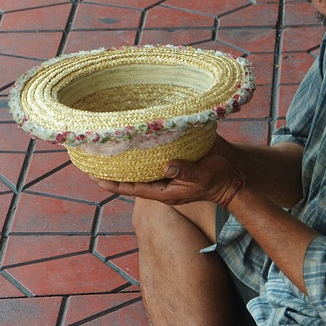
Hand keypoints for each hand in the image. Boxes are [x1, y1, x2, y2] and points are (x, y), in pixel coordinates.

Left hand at [93, 154, 244, 205]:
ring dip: (124, 158)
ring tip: (106, 146)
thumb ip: (185, 173)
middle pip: (131, 177)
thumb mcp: (202, 177)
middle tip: (93, 159)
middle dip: (113, 171)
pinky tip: (132, 134)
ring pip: (140, 165)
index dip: (114, 184)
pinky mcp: (174, 156)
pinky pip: (153, 154)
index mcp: (164, 191)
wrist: (233, 173)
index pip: (132, 188)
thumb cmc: (218, 179)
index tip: (95, 178)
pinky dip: (141, 146)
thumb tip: (165, 166)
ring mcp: (167, 169)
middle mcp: (161, 180)